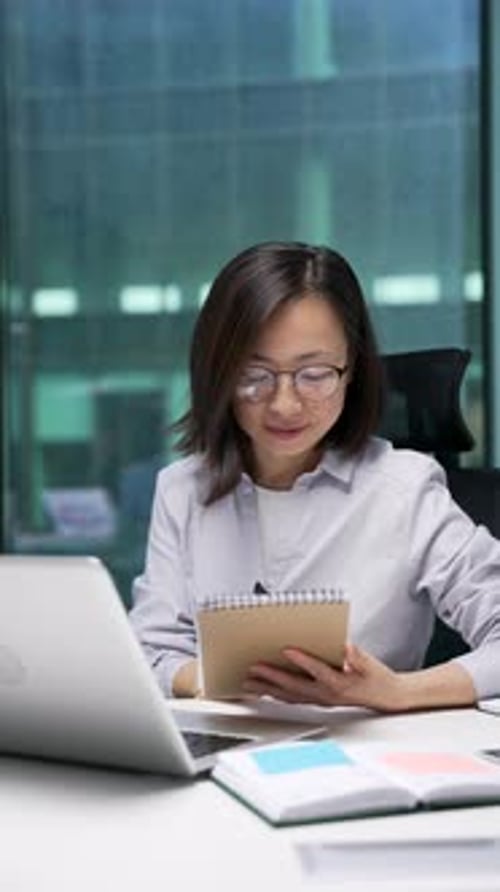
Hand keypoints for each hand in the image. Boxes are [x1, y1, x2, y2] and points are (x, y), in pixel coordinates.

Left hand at [242, 643, 406, 711]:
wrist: (385, 697)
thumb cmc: (376, 677)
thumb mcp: (371, 664)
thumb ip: (357, 657)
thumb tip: (346, 650)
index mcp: (340, 683)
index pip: (318, 671)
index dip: (302, 661)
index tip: (287, 649)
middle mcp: (327, 694)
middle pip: (296, 686)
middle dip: (273, 677)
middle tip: (254, 668)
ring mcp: (320, 699)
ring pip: (290, 696)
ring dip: (268, 689)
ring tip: (248, 682)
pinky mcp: (317, 700)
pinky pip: (292, 699)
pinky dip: (275, 694)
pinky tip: (262, 690)